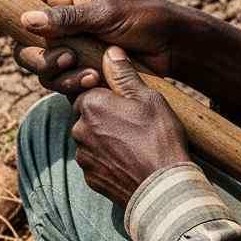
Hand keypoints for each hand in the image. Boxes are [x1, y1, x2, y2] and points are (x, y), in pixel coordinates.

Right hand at [0, 0, 240, 122]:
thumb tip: (25, 19)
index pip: (18, 1)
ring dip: (58, 76)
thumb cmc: (144, 19)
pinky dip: (72, 86)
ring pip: (40, 68)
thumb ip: (65, 18)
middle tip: (66, 60)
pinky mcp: (83, 71)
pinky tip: (93, 82)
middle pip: (23, 45)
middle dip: (38, 58)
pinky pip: (60, 84)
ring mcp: (71, 48)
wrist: (174, 47)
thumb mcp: (106, 14)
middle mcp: (61, 23)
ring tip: (87, 73)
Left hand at [70, 47, 189, 206]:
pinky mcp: (90, 178)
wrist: (162, 188)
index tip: (124, 101)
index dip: (105, 93)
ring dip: (106, 139)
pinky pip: (96, 162)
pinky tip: (131, 161)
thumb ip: (124, 75)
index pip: (87, 90)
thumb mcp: (148, 98)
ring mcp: (83, 157)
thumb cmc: (158, 138)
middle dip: (105, 117)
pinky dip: (110, 160)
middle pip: (87, 115)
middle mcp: (79, 130)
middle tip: (134, 123)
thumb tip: (110, 52)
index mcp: (90, 105)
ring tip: (136, 144)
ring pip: (91, 140)